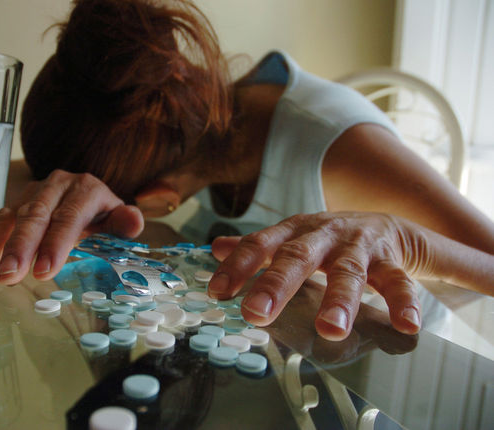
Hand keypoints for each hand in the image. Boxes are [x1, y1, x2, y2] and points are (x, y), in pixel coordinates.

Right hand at [0, 169, 143, 283]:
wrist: (87, 195)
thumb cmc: (104, 215)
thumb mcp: (118, 218)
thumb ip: (124, 222)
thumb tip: (132, 221)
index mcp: (84, 189)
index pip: (68, 216)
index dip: (56, 243)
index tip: (44, 271)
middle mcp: (54, 187)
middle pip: (33, 216)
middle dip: (19, 247)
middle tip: (7, 275)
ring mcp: (28, 195)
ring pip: (6, 218)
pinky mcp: (10, 206)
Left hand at [208, 212, 425, 340]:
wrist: (387, 223)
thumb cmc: (327, 238)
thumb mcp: (291, 237)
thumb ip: (256, 246)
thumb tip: (215, 247)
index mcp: (294, 230)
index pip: (260, 244)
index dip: (238, 266)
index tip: (217, 291)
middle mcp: (324, 234)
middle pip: (298, 257)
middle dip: (276, 285)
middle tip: (256, 314)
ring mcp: (359, 246)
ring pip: (349, 272)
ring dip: (340, 300)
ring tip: (330, 330)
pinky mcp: (391, 260)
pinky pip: (399, 281)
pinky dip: (403, 303)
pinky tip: (407, 325)